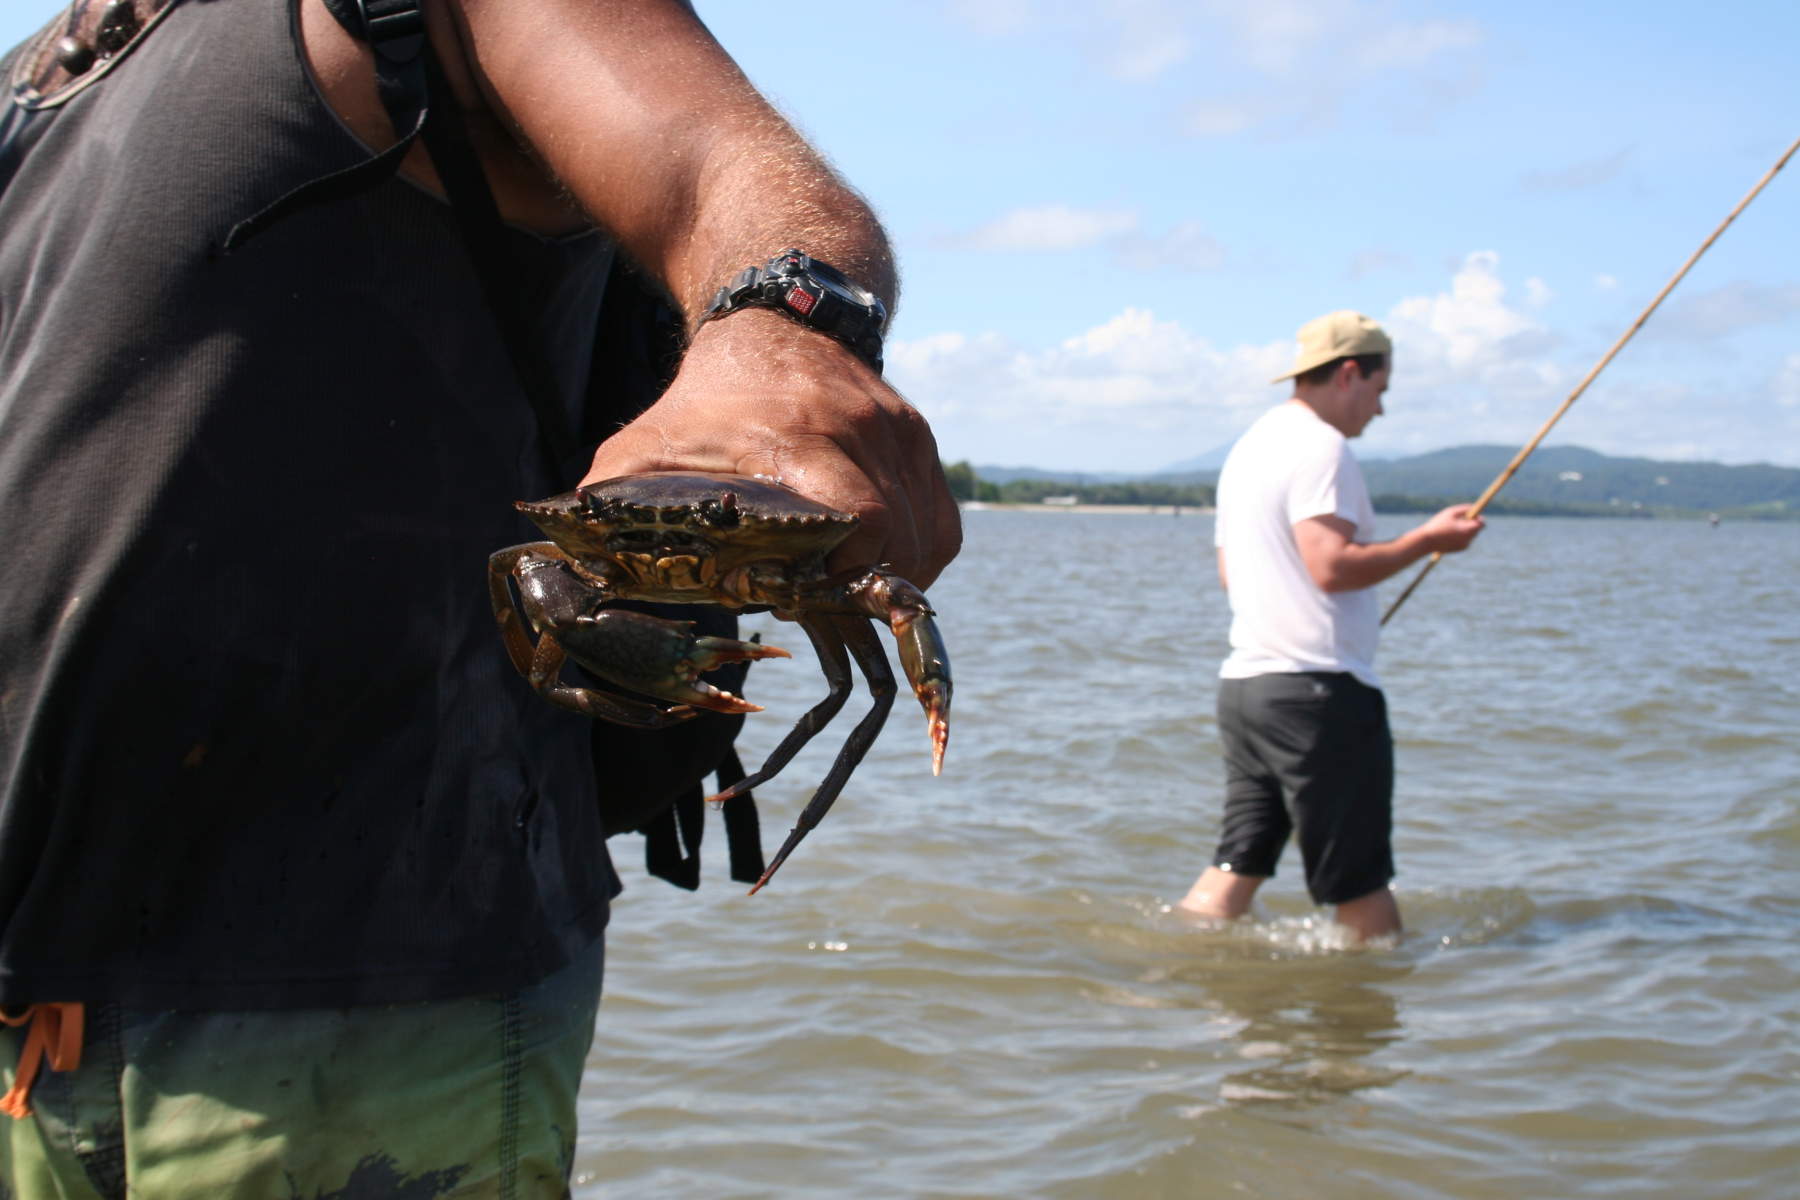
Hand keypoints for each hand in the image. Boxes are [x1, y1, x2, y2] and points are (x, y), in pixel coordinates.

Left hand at [581, 309, 961, 590]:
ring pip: (927, 537)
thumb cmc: (706, 396)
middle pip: (901, 541)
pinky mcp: (919, 437)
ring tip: (846, 591)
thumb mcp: (648, 442)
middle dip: (867, 589)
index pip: (863, 520)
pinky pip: (940, 521)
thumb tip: (574, 565)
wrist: (778, 316)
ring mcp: (901, 432)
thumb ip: (616, 499)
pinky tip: (875, 566)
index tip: (809, 596)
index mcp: (801, 437)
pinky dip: (915, 555)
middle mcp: (863, 432)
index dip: (846, 573)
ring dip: (893, 578)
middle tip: (824, 608)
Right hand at [1417, 504, 1484, 553]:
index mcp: (1467, 530)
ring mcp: (1464, 546)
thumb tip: (1474, 508)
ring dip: (1464, 529)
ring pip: (1470, 534)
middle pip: (1476, 529)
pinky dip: (1460, 536)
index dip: (1478, 517)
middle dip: (1471, 523)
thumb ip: (1464, 509)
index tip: (1472, 513)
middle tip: (1460, 518)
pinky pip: (1464, 540)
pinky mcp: (1459, 549)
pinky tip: (1448, 534)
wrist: (1426, 542)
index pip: (1481, 523)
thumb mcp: (1450, 512)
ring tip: (1450, 526)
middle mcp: (1468, 539)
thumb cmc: (1437, 525)